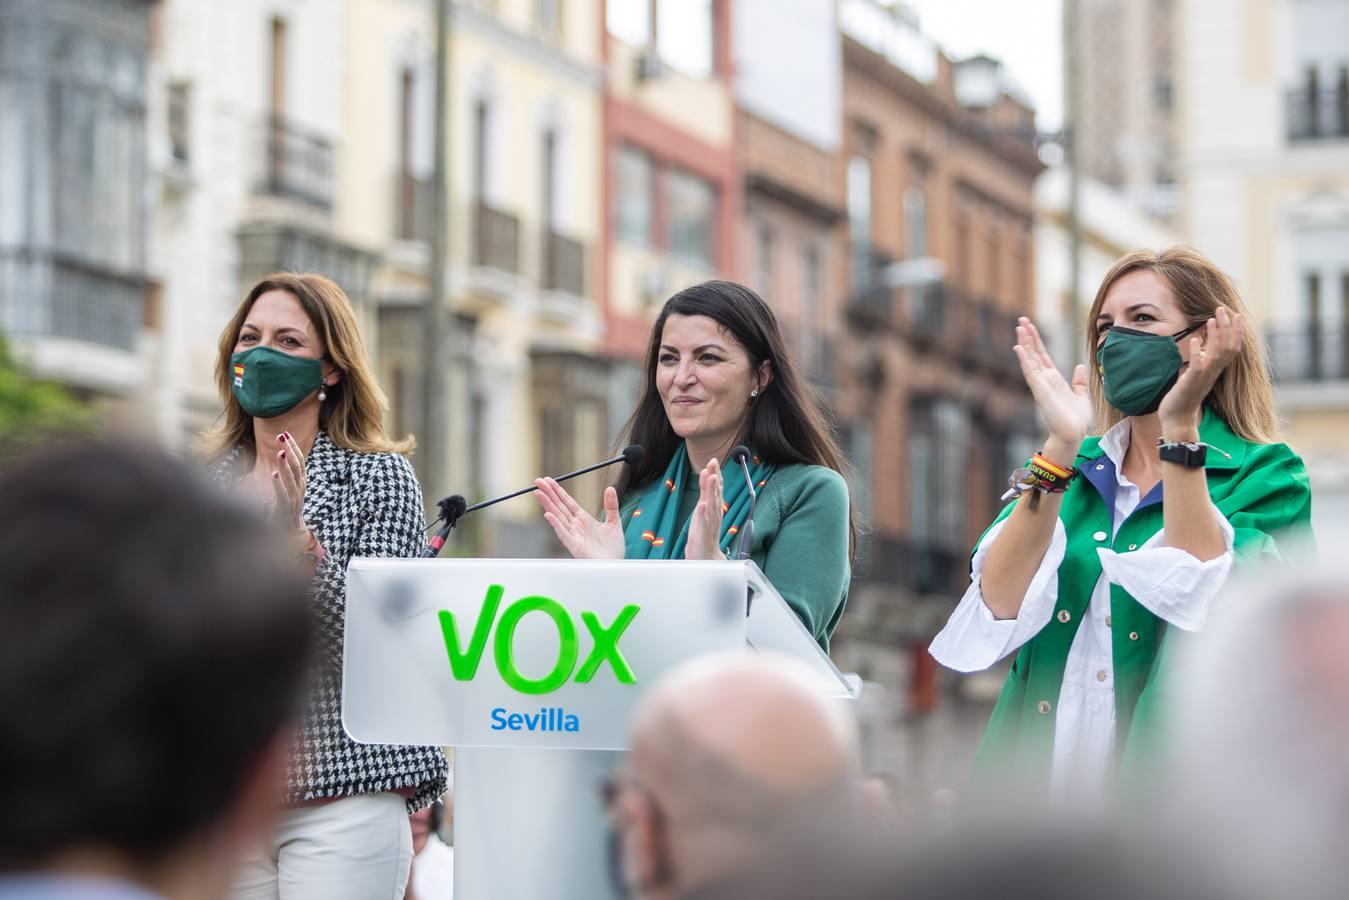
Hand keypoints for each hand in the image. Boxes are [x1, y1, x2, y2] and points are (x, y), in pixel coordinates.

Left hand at [271, 431, 310, 539]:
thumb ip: (285, 474)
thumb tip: (277, 456)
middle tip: (281, 436)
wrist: (290, 531)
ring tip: (280, 452)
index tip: (285, 433)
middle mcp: (300, 487)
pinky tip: (273, 474)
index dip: (293, 446)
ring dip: (285, 465)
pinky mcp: (286, 508)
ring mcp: (294, 498)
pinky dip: (278, 485)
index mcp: (300, 481)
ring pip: (292, 478)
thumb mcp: (287, 487)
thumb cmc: (286, 507)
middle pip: (297, 465)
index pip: (299, 460)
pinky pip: (283, 495)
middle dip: (290, 449)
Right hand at [535, 478, 624, 558]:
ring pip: (558, 517)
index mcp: (583, 519)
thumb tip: (610, 488)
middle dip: (548, 494)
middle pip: (559, 506)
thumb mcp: (614, 522)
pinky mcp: (574, 546)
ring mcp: (573, 535)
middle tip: (537, 481)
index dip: (558, 491)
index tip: (548, 481)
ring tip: (538, 493)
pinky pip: (563, 533)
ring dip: (548, 505)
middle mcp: (575, 526)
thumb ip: (611, 506)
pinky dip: (555, 524)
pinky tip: (548, 514)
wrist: (615, 565)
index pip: (567, 502)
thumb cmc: (612, 549)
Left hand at [685, 458, 724, 559]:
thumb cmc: (704, 531)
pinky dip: (704, 513)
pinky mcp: (704, 532)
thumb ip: (706, 492)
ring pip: (712, 503)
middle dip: (715, 477)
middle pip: (716, 492)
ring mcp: (710, 522)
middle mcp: (715, 512)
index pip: (716, 487)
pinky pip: (704, 522)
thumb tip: (707, 473)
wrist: (705, 555)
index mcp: (714, 506)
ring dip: (712, 490)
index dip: (715, 473)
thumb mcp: (703, 508)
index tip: (713, 461)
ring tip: (711, 477)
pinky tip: (702, 505)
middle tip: (713, 463)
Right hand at [1013, 318, 1091, 454]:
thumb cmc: (1077, 420)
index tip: (1031, 327)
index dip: (1037, 341)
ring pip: (1030, 359)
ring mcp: (1040, 384)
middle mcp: (1045, 380)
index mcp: (1054, 379)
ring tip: (1019, 327)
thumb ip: (1079, 381)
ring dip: (1024, 343)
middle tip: (1021, 320)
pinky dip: (1024, 359)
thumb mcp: (1082, 395)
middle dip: (1029, 336)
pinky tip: (1019, 347)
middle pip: (1034, 353)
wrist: (1073, 434)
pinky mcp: (1040, 390)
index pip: (1043, 356)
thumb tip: (1080, 366)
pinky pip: (1030, 372)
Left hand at [1158, 307, 1243, 434]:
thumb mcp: (1194, 372)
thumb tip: (1201, 341)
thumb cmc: (1184, 394)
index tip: (1236, 314)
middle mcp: (1212, 372)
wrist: (1177, 418)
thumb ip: (1200, 358)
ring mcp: (1202, 378)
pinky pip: (1197, 367)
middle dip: (1226, 327)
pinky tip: (1194, 339)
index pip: (1231, 348)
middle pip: (1227, 347)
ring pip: (1215, 354)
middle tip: (1223, 309)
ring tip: (1210, 319)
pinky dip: (1197, 352)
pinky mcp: (1189, 383)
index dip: (1236, 332)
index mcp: (1214, 369)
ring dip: (1214, 335)